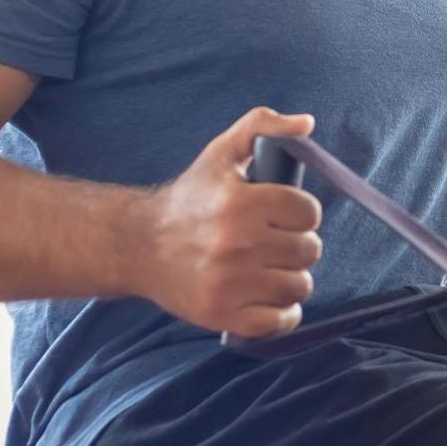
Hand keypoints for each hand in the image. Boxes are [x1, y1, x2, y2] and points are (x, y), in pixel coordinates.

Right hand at [128, 106, 324, 337]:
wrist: (137, 245)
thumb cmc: (189, 198)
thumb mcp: (221, 153)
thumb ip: (262, 127)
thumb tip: (306, 123)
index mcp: (240, 202)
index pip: (308, 212)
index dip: (302, 213)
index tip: (287, 215)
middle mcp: (235, 243)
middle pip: (308, 250)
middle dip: (299, 245)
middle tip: (278, 242)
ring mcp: (228, 283)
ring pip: (298, 286)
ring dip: (292, 278)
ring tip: (273, 268)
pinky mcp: (220, 315)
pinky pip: (277, 322)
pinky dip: (282, 315)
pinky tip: (269, 298)